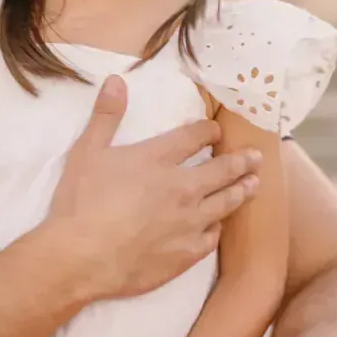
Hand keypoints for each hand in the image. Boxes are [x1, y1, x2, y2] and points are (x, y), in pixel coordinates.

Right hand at [48, 76, 261, 302]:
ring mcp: (189, 221)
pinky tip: (220, 225)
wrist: (82, 256)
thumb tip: (117, 79)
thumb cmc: (80, 202)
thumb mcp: (87, 151)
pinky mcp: (188, 252)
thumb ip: (106, 116)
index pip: (194, 137)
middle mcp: (182, 187)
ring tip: (254, 184)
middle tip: (256, 157)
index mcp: (158, 159)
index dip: (209, 130)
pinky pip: (213, 237)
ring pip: (227, 202)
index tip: (216, 130)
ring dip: (242, 190)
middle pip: (222, 169)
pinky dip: (218, 227)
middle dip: (242, 160)